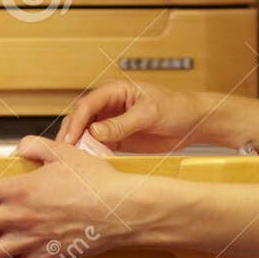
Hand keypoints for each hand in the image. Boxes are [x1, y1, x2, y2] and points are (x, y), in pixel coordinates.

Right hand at [56, 81, 215, 151]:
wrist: (194, 122)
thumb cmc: (176, 107)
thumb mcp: (149, 113)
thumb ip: (122, 123)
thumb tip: (95, 132)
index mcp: (114, 90)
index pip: (86, 105)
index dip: (75, 123)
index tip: (69, 141)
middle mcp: (108, 106)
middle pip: (81, 120)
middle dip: (71, 136)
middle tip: (64, 156)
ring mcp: (111, 123)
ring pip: (86, 135)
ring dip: (79, 148)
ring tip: (74, 164)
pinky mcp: (117, 139)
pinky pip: (98, 147)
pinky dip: (92, 156)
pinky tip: (89, 167)